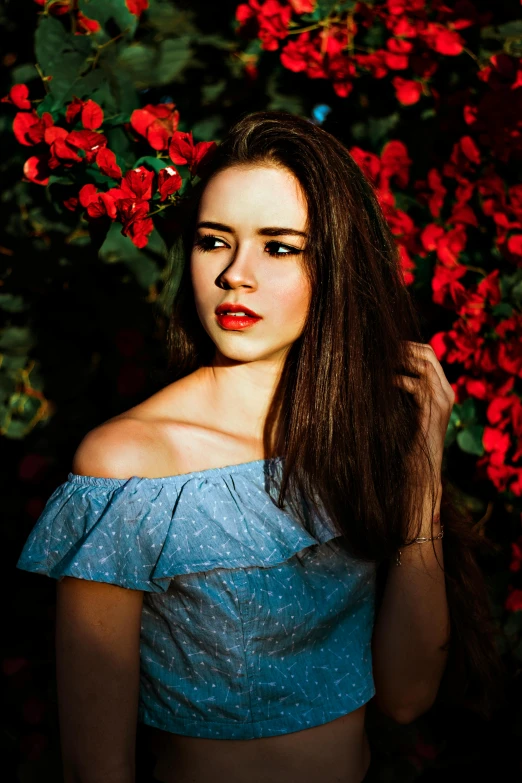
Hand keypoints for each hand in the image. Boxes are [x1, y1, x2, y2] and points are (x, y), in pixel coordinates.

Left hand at [393, 341, 454, 489]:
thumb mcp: (408, 410)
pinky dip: (398, 380)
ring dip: (400, 360)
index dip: (408, 346)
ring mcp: (443, 401)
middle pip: (428, 353)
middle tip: (381, 349)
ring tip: (380, 362)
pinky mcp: (434, 411)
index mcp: (441, 390)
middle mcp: (446, 392)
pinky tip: (383, 383)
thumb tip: (384, 370)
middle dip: (404, 348)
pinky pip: (417, 385)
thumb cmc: (409, 442)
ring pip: (425, 364)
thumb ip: (405, 391)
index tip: (386, 346)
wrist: (421, 470)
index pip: (429, 354)